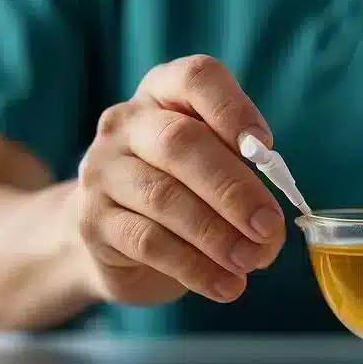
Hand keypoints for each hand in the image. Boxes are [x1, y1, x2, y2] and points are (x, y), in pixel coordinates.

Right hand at [73, 55, 285, 305]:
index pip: (195, 78)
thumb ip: (246, 191)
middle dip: (233, 188)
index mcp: (164, 94)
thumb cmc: (178, 192)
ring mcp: (102, 170)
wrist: (108, 235)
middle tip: (267, 227)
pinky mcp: (92, 220)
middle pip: (181, 143)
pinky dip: (194, 267)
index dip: (233, 108)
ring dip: (216, 235)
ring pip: (164, 197)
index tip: (264, 147)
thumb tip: (270, 234)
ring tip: (249, 262)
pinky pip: (148, 242)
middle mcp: (126, 123)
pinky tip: (225, 285)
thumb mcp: (214, 177)